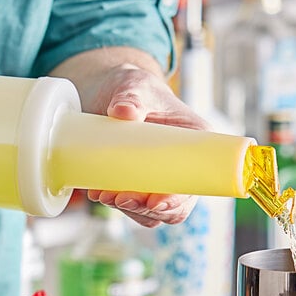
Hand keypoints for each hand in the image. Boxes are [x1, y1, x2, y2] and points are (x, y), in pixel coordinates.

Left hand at [84, 63, 210, 227]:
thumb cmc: (134, 86)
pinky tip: (98, 192)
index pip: (196, 178)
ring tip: (103, 194)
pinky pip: (134, 205)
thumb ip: (131, 96)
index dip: (180, 198)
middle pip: (176, 204)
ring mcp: (160, 176)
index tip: (155, 202)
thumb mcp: (135, 85)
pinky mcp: (138, 182)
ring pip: (153, 210)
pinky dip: (116, 204)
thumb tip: (122, 111)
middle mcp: (181, 164)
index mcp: (194, 141)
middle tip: (119, 197)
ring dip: (129, 208)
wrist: (112, 93)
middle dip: (148, 208)